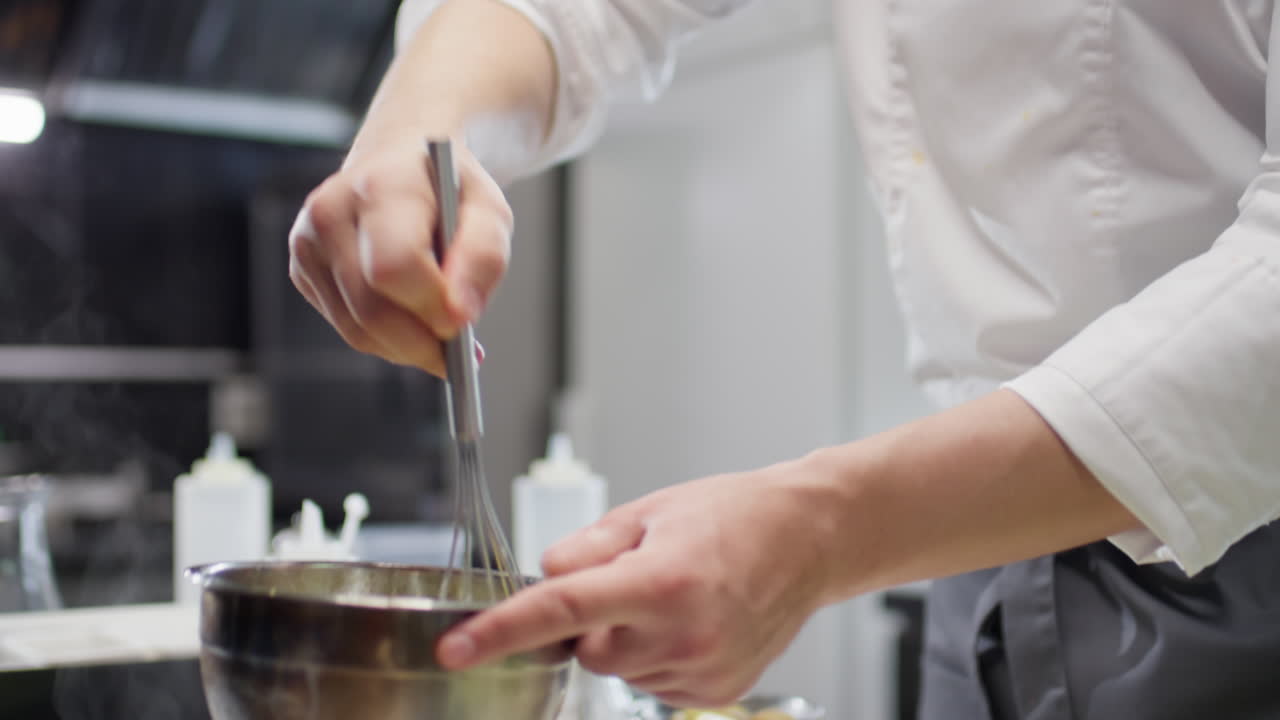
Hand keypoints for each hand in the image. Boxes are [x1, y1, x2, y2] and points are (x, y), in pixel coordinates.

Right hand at [287, 137, 511, 374]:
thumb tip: (460, 316)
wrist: (400, 162)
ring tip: (440, 337)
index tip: (463, 324)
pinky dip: (385, 338)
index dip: (429, 306)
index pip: (392, 267)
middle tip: (459, 351)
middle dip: (421, 342)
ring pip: (357, 330)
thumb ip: (484, 258)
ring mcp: (308, 242)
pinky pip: (347, 327)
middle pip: (371, 309)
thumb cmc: (448, 190)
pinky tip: (411, 321)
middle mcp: (331, 211)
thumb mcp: (489, 211)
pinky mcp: (303, 269)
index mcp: (380, 186)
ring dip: (405, 347)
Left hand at [436, 460, 837, 707]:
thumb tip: (544, 576)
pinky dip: (655, 656)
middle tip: (635, 578)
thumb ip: (587, 547)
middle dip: (591, 619)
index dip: (499, 631)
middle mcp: (682, 636)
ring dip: (625, 638)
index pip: (561, 610)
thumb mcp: (650, 510)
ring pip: (617, 668)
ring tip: (676, 594)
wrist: (808, 540)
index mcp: (660, 581)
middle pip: (585, 649)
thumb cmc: (733, 515)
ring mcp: (701, 671)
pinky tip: (692, 622)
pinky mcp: (715, 691)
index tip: (456, 648)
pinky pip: (652, 683)